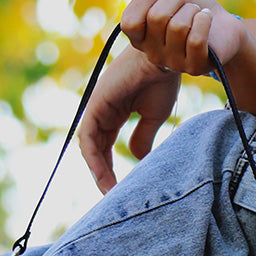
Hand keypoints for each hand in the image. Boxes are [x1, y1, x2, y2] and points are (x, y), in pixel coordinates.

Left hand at [77, 45, 179, 192]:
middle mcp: (101, 109)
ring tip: (109, 192)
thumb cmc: (163, 81)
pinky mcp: (96, 104)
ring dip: (97, 171)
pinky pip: (87, 138)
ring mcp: (97, 106)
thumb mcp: (153, 115)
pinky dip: (93, 159)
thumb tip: (136, 158)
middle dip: (102, 174)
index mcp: (112, 111)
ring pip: (89, 146)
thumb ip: (142, 136)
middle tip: (113, 197)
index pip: (104, 145)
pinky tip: (105, 175)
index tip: (120, 189)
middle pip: (95, 149)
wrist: (168, 57)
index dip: (108, 168)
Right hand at [121, 0, 245, 72]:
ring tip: (197, 14)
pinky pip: (196, 39)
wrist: (223, 24)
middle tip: (184, 4)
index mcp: (140, 38)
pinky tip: (207, 19)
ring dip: (192, 10)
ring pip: (178, 27)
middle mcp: (153, 54)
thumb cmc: (190, 7)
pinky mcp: (195, 66)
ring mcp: (174, 63)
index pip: (129, 21)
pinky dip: (204, 20)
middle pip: (156, 18)